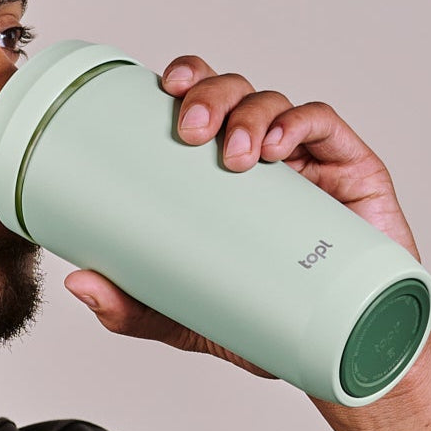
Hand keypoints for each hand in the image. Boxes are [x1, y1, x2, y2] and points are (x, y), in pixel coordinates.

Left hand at [62, 53, 422, 377]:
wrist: (343, 351)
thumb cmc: (266, 321)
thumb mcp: (187, 317)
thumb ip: (133, 306)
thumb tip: (78, 283)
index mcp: (219, 170)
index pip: (200, 101)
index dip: (184, 78)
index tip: (163, 88)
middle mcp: (261, 153)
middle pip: (232, 90)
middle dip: (210, 93)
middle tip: (193, 129)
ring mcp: (307, 159)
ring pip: (273, 102)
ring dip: (248, 114)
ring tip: (234, 155)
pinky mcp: (351, 169)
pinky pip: (324, 125)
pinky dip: (298, 123)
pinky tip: (278, 146)